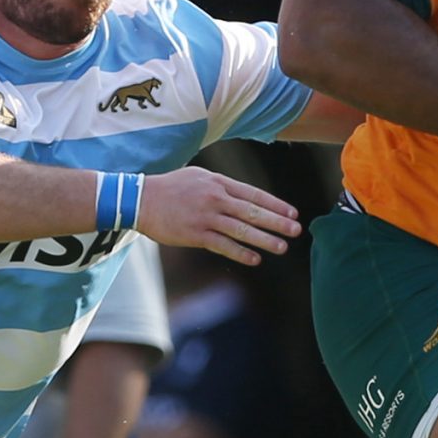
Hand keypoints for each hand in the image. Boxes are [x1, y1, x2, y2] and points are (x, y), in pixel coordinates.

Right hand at [137, 167, 300, 265]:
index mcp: (218, 182)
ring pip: (241, 229)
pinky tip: (255, 260)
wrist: (140, 199)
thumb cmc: (171, 188)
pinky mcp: (195, 234)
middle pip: (253, 211)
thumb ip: (222, 186)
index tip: (293, 212)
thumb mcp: (199, 177)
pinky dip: (240, 253)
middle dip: (277, 222)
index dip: (275, 204)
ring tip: (282, 247)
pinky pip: (223, 245)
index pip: (254, 194)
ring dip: (264, 239)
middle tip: (296, 230)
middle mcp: (215, 198)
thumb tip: (245, 198)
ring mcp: (206, 216)